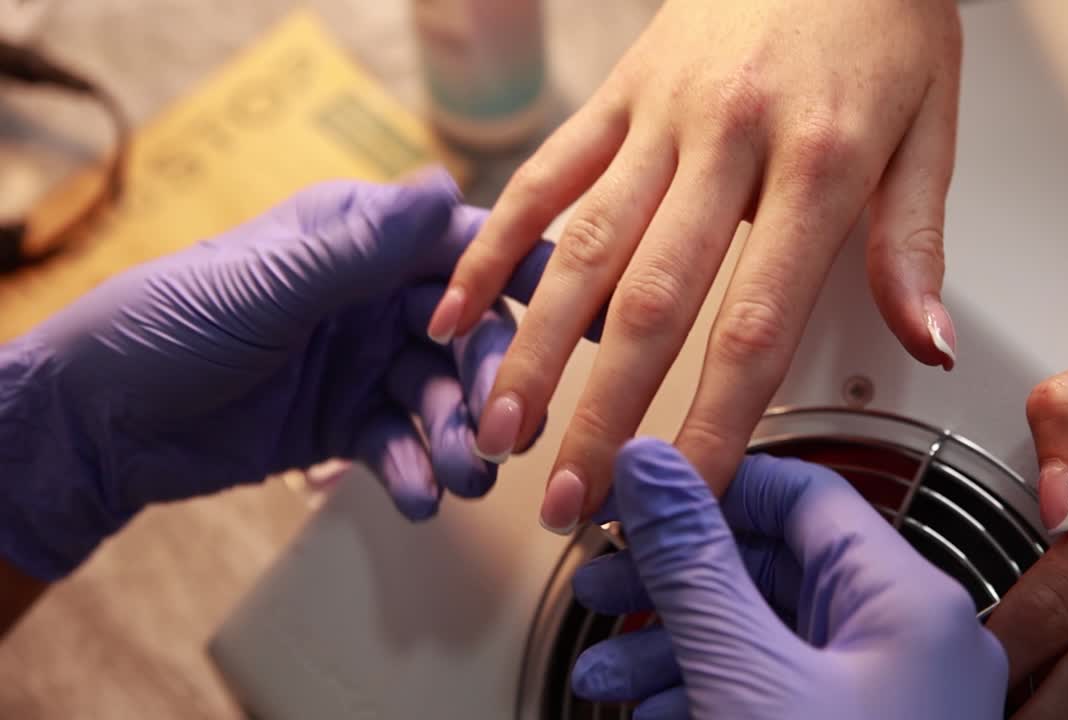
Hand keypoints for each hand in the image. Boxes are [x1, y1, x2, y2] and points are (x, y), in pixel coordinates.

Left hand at [0, 171, 554, 580]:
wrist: (98, 424)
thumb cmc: (166, 326)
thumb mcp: (266, 284)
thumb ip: (361, 248)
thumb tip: (449, 189)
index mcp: (356, 238)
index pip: (458, 248)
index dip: (517, 279)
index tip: (571, 317)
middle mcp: (370, 295)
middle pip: (465, 333)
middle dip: (489, 383)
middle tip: (501, 430)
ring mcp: (362, 361)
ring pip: (441, 396)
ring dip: (458, 439)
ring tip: (462, 479)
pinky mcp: (345, 421)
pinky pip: (401, 443)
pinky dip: (413, 470)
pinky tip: (413, 496)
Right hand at [428, 0, 964, 530]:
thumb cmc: (881, 13)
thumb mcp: (931, 120)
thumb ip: (914, 239)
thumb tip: (925, 343)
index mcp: (819, 162)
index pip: (757, 325)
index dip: (715, 425)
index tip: (686, 498)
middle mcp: (727, 142)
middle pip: (653, 304)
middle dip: (607, 416)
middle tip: (576, 501)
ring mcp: (657, 115)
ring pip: (583, 247)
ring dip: (536, 348)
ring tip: (500, 428)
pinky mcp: (615, 92)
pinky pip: (545, 174)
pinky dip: (495, 244)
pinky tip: (457, 306)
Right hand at [569, 439, 1006, 718]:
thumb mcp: (746, 673)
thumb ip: (693, 566)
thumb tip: (651, 470)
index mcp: (910, 602)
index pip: (801, 491)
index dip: (709, 484)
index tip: (641, 496)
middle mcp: (910, 643)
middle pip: (772, 567)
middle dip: (672, 579)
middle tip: (606, 578)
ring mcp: (886, 700)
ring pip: (764, 636)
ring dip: (675, 646)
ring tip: (607, 666)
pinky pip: (773, 689)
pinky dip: (707, 690)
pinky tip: (650, 706)